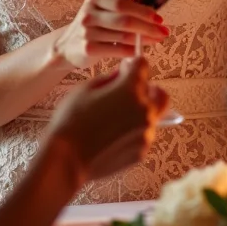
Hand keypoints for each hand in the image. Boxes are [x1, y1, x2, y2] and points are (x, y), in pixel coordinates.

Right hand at [45, 56, 169, 182]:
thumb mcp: (84, 90)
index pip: (143, 65)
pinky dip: (133, 131)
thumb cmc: (71, 122)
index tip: (124, 70)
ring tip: (113, 120)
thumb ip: (108, 79)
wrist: (67, 160)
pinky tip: (111, 136)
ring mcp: (145, 133)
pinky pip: (143, 135)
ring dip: (139, 113)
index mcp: (130, 89)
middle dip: (147, 89)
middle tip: (128, 94)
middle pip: (160, 93)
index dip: (132, 65)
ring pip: (152, 116)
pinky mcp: (141, 152)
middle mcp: (144, 110)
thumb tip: (120, 76)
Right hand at [53, 0, 168, 69]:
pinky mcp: (88, 49)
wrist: (66, 45)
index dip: (143, 11)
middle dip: (148, 27)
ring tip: (157, 40)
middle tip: (163, 32)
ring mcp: (87, 32)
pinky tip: (141, 52)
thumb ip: (122, 8)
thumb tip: (153, 12)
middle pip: (125, 20)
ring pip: (123, 36)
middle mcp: (89, 13)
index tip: (159, 18)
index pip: (122, 3)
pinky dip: (132, 51)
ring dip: (144, 40)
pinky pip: (117, 50)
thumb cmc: (93, 25)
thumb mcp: (101, 10)